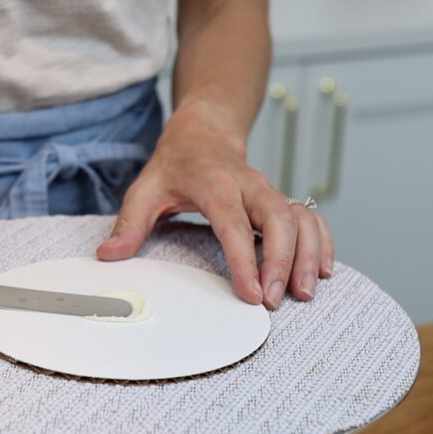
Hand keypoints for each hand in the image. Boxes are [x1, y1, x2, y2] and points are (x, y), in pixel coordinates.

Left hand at [96, 101, 333, 307]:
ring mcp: (269, 192)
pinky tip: (323, 270)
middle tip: (276, 300)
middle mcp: (249, 185)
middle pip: (279, 219)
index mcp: (214, 183)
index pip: (234, 223)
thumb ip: (130, 223)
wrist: (203, 132)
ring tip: (304, 292)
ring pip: (302, 218)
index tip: (251, 293)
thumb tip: (109, 255)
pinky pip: (311, 217)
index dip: (245, 259)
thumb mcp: (145, 189)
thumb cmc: (175, 164)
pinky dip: (322, 242)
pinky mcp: (281, 200)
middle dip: (283, 261)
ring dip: (308, 255)